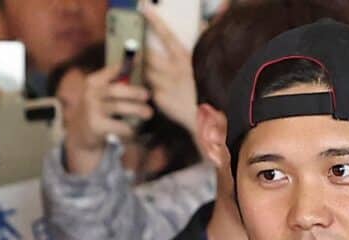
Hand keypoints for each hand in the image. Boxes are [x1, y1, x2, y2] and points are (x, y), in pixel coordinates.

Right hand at [63, 63, 152, 174]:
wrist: (80, 133)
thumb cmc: (98, 109)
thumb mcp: (101, 94)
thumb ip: (116, 83)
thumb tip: (142, 70)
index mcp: (94, 82)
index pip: (112, 70)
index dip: (127, 64)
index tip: (142, 58)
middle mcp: (91, 94)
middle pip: (116, 89)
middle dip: (134, 91)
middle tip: (148, 95)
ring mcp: (92, 110)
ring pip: (118, 107)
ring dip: (136, 109)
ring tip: (148, 113)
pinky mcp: (96, 126)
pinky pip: (118, 126)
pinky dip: (129, 128)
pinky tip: (135, 130)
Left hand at [142, 4, 197, 134]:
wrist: (206, 119)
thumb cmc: (208, 89)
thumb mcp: (208, 63)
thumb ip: (204, 41)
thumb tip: (204, 22)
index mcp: (186, 59)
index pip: (167, 35)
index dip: (155, 20)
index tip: (144, 8)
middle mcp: (174, 70)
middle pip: (149, 55)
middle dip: (142, 52)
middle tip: (139, 50)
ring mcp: (165, 85)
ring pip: (146, 71)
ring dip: (143, 69)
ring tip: (147, 70)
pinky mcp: (159, 99)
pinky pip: (148, 88)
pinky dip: (147, 86)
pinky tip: (151, 87)